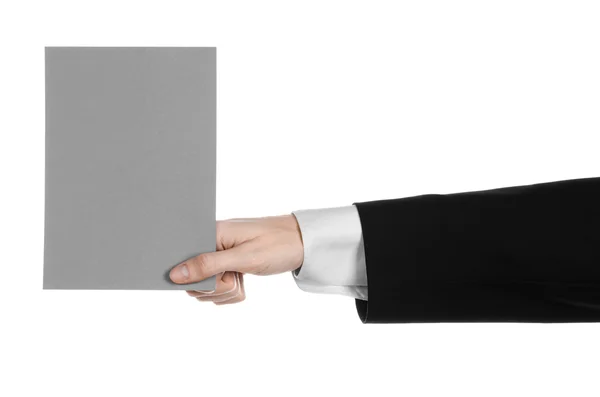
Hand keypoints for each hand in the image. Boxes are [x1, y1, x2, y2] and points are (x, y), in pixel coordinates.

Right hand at [169, 214, 303, 304]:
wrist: (302, 243)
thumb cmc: (276, 244)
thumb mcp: (243, 257)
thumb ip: (208, 265)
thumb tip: (176, 274)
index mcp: (210, 234)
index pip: (183, 263)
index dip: (197, 278)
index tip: (220, 278)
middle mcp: (210, 244)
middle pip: (194, 282)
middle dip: (216, 288)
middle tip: (235, 277)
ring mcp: (219, 258)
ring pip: (208, 291)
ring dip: (226, 292)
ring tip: (243, 277)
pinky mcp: (228, 268)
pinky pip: (220, 292)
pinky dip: (233, 292)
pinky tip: (245, 281)